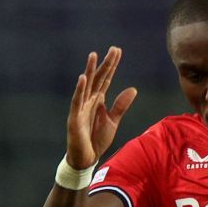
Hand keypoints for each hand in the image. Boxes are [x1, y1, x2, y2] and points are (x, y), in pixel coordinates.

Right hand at [67, 46, 139, 169]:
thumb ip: (121, 105)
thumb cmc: (97, 139)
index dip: (112, 66)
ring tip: (93, 55)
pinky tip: (83, 78)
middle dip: (105, 64)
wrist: (86, 158)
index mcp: (98, 100)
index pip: (106, 79)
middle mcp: (89, 100)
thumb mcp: (112, 121)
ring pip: (86, 85)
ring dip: (90, 70)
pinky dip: (80, 90)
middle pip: (98, 78)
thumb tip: (133, 89)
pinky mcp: (74, 117)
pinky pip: (77, 101)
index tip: (118, 51)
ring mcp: (80, 107)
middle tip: (113, 49)